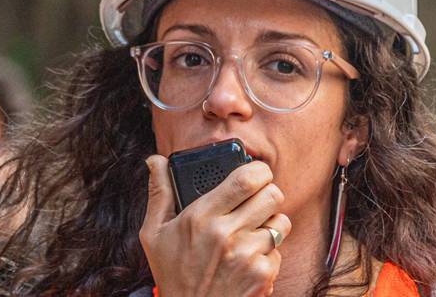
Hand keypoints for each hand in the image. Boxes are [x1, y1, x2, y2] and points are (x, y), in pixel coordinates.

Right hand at [140, 154, 290, 296]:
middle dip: (267, 194)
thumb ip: (160, 193)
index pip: (247, 178)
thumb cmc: (172, 274)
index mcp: (201, 217)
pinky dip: (267, 254)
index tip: (254, 173)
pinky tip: (248, 260)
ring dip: (270, 224)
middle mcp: (227, 234)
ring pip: (281, 222)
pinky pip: (278, 251)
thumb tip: (155, 160)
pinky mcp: (262, 274)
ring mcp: (247, 255)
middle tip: (255, 201)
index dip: (258, 170)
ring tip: (250, 233)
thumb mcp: (154, 234)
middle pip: (273, 194)